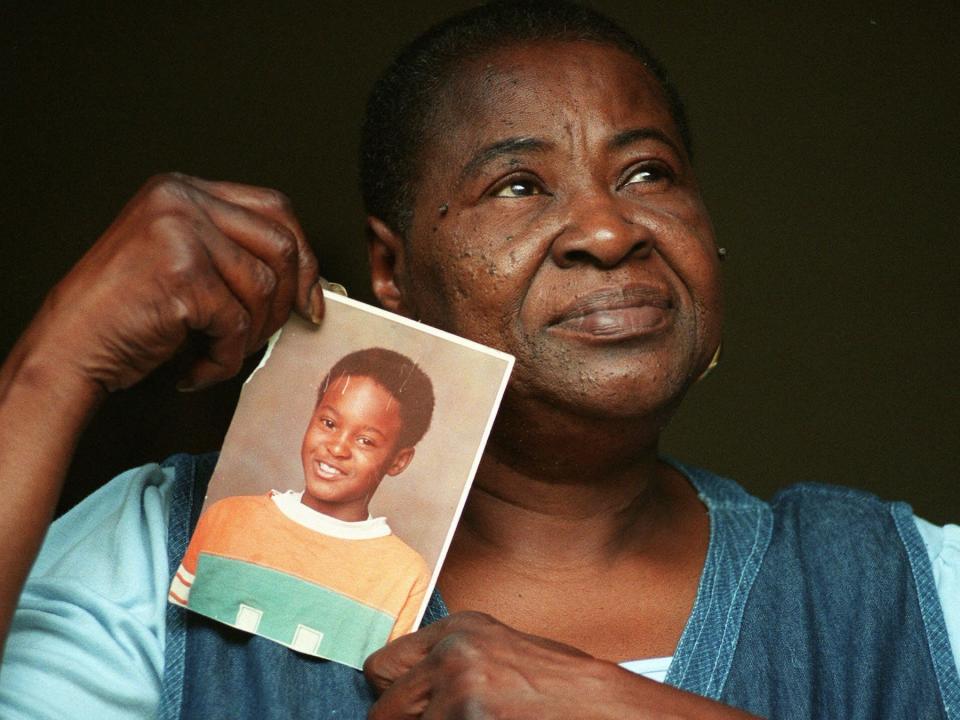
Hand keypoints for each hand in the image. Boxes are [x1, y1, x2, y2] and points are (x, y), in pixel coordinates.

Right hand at [25, 172, 321, 395]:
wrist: (70, 350)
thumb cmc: (128, 316)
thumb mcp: (183, 262)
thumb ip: (233, 252)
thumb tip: (309, 281)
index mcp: (183, 190)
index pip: (275, 208)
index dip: (304, 257)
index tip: (310, 300)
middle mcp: (181, 200)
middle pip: (281, 245)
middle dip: (288, 301)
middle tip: (269, 336)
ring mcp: (180, 233)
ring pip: (264, 289)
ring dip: (249, 337)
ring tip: (215, 353)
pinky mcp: (182, 275)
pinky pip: (237, 324)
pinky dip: (224, 360)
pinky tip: (193, 368)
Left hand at [364, 612, 760, 719]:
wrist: (607, 708)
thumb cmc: (562, 688)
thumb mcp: (501, 655)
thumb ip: (451, 662)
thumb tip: (405, 689)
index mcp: (460, 630)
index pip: (382, 666)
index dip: (393, 696)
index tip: (409, 710)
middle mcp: (453, 653)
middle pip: (384, 706)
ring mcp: (459, 691)